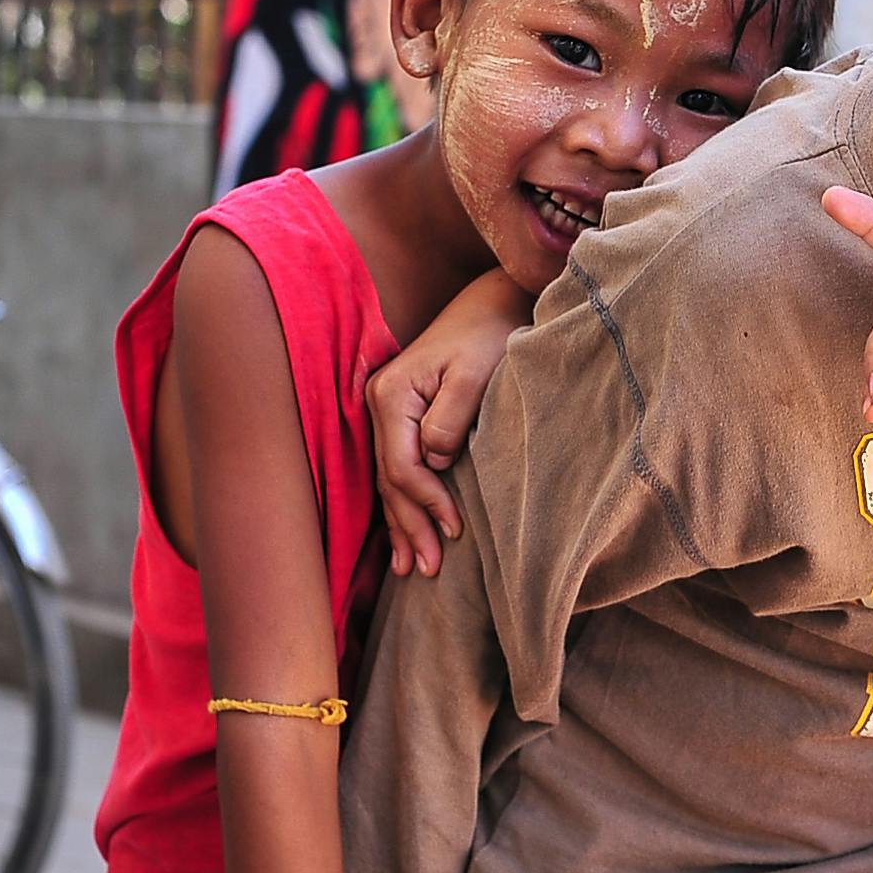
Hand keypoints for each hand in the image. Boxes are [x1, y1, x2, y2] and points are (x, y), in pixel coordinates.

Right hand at [367, 271, 530, 576]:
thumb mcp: (476, 373)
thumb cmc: (489, 335)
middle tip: (429, 569)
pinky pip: (396, 469)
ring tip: (413, 567)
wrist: (492, 304)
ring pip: (388, 481)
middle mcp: (380, 404)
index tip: (455, 529)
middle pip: (390, 481)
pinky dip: (402, 503)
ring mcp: (386, 412)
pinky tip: (404, 535)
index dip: (426, 501)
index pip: (402, 466)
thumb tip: (435, 461)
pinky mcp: (401, 418)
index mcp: (393, 395)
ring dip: (402, 525)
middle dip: (409, 527)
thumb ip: (450, 418)